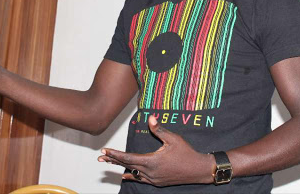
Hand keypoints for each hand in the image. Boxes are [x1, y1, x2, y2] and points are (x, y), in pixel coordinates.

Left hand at [98, 116, 214, 186]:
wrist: (198, 170)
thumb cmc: (186, 153)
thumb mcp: (173, 139)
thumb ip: (160, 130)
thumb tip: (151, 118)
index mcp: (152, 161)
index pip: (128, 158)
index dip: (115, 155)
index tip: (105, 152)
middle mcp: (150, 172)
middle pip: (127, 166)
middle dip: (113, 161)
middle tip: (101, 158)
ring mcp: (154, 179)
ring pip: (133, 173)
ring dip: (121, 167)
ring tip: (109, 164)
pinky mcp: (158, 182)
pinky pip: (140, 179)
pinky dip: (132, 176)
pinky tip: (126, 175)